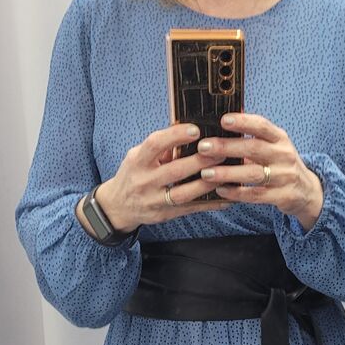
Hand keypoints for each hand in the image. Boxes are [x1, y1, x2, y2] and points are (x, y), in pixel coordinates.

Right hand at [92, 122, 231, 231]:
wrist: (118, 206)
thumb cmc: (133, 175)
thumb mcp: (138, 157)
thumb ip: (160, 148)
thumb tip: (187, 132)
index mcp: (138, 161)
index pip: (155, 144)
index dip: (175, 136)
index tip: (195, 130)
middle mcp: (145, 181)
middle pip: (175, 170)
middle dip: (200, 160)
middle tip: (221, 151)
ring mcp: (155, 200)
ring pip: (184, 193)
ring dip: (207, 183)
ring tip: (225, 173)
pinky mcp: (165, 214)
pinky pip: (190, 209)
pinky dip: (209, 204)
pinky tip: (226, 198)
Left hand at [196, 112, 324, 231]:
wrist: (306, 190)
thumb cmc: (281, 164)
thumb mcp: (274, 146)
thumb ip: (252, 137)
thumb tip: (222, 122)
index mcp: (280, 138)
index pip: (262, 125)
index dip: (243, 122)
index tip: (223, 120)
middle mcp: (284, 155)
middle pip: (253, 148)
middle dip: (226, 147)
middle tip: (203, 147)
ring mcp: (285, 176)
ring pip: (253, 174)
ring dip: (227, 173)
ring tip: (206, 173)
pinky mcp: (283, 196)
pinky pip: (256, 195)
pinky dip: (237, 193)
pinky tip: (220, 190)